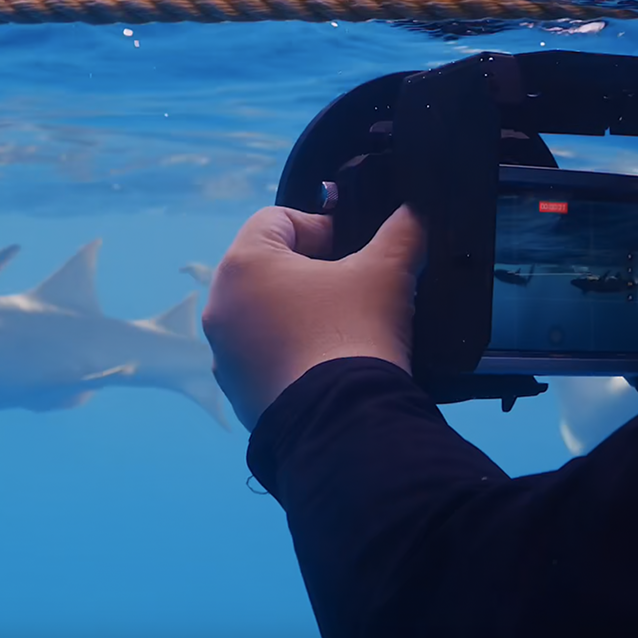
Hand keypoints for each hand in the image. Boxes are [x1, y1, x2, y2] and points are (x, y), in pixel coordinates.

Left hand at [202, 204, 425, 429]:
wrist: (344, 427)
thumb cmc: (355, 331)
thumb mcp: (388, 271)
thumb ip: (403, 229)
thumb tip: (417, 210)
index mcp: (244, 264)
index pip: (279, 217)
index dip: (322, 227)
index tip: (354, 252)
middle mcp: (221, 305)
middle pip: (269, 264)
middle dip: (312, 269)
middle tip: (353, 287)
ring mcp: (223, 354)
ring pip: (265, 310)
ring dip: (300, 310)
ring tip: (343, 326)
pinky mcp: (237, 392)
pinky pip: (263, 354)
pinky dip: (292, 350)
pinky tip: (327, 363)